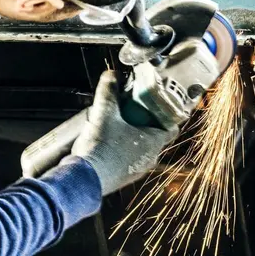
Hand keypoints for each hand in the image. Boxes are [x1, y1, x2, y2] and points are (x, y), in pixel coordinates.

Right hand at [70, 70, 176, 195]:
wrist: (83, 180)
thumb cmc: (100, 148)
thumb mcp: (104, 113)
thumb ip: (109, 91)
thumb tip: (111, 75)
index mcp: (154, 142)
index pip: (172, 127)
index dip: (166, 115)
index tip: (156, 106)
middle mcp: (150, 158)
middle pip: (155, 136)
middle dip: (144, 123)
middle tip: (131, 111)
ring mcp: (137, 170)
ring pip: (141, 149)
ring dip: (132, 138)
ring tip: (116, 126)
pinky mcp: (123, 178)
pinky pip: (128, 161)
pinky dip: (122, 151)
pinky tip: (107, 144)